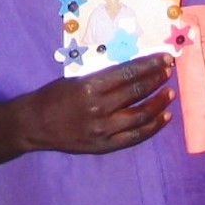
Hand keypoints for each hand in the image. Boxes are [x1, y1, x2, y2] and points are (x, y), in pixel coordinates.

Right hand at [12, 55, 175, 154]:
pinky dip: (152, 127)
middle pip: (136, 92)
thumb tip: (132, 71)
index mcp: (90, 86)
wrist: (35, 124)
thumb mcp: (75, 79)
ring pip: (140, 115)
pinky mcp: (104, 145)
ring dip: (158, 103)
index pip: (128, 73)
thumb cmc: (53, 96)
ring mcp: (103, 129)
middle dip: (156, 80)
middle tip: (169, 71)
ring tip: (170, 93)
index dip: (149, 65)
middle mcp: (99, 108)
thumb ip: (102, 78)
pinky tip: (163, 117)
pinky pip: (134, 136)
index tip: (164, 59)